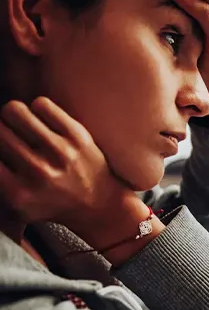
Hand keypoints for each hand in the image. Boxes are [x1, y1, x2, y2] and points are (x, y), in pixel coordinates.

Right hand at [0, 98, 140, 232]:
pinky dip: (35, 109)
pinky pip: (41, 104)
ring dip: (11, 115)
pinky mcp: (78, 135)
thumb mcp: (15, 205)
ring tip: (18, 124)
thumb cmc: (50, 203)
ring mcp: (59, 151)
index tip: (0, 145)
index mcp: (17, 192)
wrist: (99, 204)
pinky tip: (40, 121)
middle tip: (7, 135)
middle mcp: (37, 172)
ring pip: (13, 110)